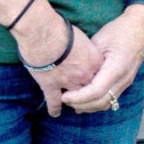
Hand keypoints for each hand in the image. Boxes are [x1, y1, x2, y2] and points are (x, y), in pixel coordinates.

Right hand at [11, 0, 105, 117]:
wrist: (43, 32)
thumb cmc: (62, 30)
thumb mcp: (81, 37)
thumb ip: (84, 47)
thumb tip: (80, 48)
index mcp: (95, 62)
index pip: (100, 75)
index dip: (96, 78)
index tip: (94, 79)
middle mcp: (84, 75)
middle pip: (90, 89)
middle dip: (88, 93)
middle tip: (86, 98)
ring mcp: (68, 83)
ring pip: (75, 98)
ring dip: (74, 102)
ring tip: (73, 105)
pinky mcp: (50, 86)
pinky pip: (54, 102)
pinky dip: (54, 109)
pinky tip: (55, 113)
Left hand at [62, 7, 143, 113]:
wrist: (141, 28)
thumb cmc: (120, 31)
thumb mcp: (100, 41)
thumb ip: (89, 60)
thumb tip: (74, 74)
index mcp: (117, 68)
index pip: (96, 92)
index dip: (78, 97)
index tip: (64, 96)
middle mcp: (123, 79)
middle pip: (101, 102)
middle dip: (81, 105)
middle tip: (65, 99)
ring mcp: (126, 82)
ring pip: (107, 104)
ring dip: (89, 106)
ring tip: (73, 101)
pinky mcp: (125, 82)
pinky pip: (111, 98)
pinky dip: (97, 102)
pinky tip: (85, 99)